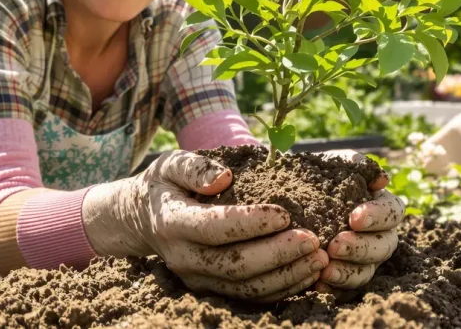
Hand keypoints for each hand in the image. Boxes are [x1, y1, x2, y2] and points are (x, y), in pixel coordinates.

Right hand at [82, 150, 328, 302]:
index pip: (215, 228)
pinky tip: (307, 272)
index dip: (251, 223)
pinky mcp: (212, 290)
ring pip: (246, 287)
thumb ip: (195, 168)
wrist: (142, 221)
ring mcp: (198, 279)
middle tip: (313, 239)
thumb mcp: (170, 164)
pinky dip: (282, 289)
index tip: (284, 214)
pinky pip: (250, 297)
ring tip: (318, 258)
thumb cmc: (165, 186)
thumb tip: (223, 178)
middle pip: (236, 264)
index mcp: (174, 223)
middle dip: (279, 254)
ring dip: (286, 276)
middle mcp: (184, 258)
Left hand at [315, 150, 404, 293]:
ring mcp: (362, 260)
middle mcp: (378, 235)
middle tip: (335, 246)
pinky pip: (343, 290)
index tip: (354, 218)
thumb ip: (355, 165)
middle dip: (361, 248)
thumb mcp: (332, 163)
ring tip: (325, 271)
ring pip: (366, 272)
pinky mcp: (343, 277)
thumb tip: (382, 179)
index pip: (393, 213)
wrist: (286, 193)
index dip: (378, 217)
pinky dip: (332, 289)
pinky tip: (316, 285)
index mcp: (382, 207)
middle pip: (384, 247)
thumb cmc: (316, 175)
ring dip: (347, 273)